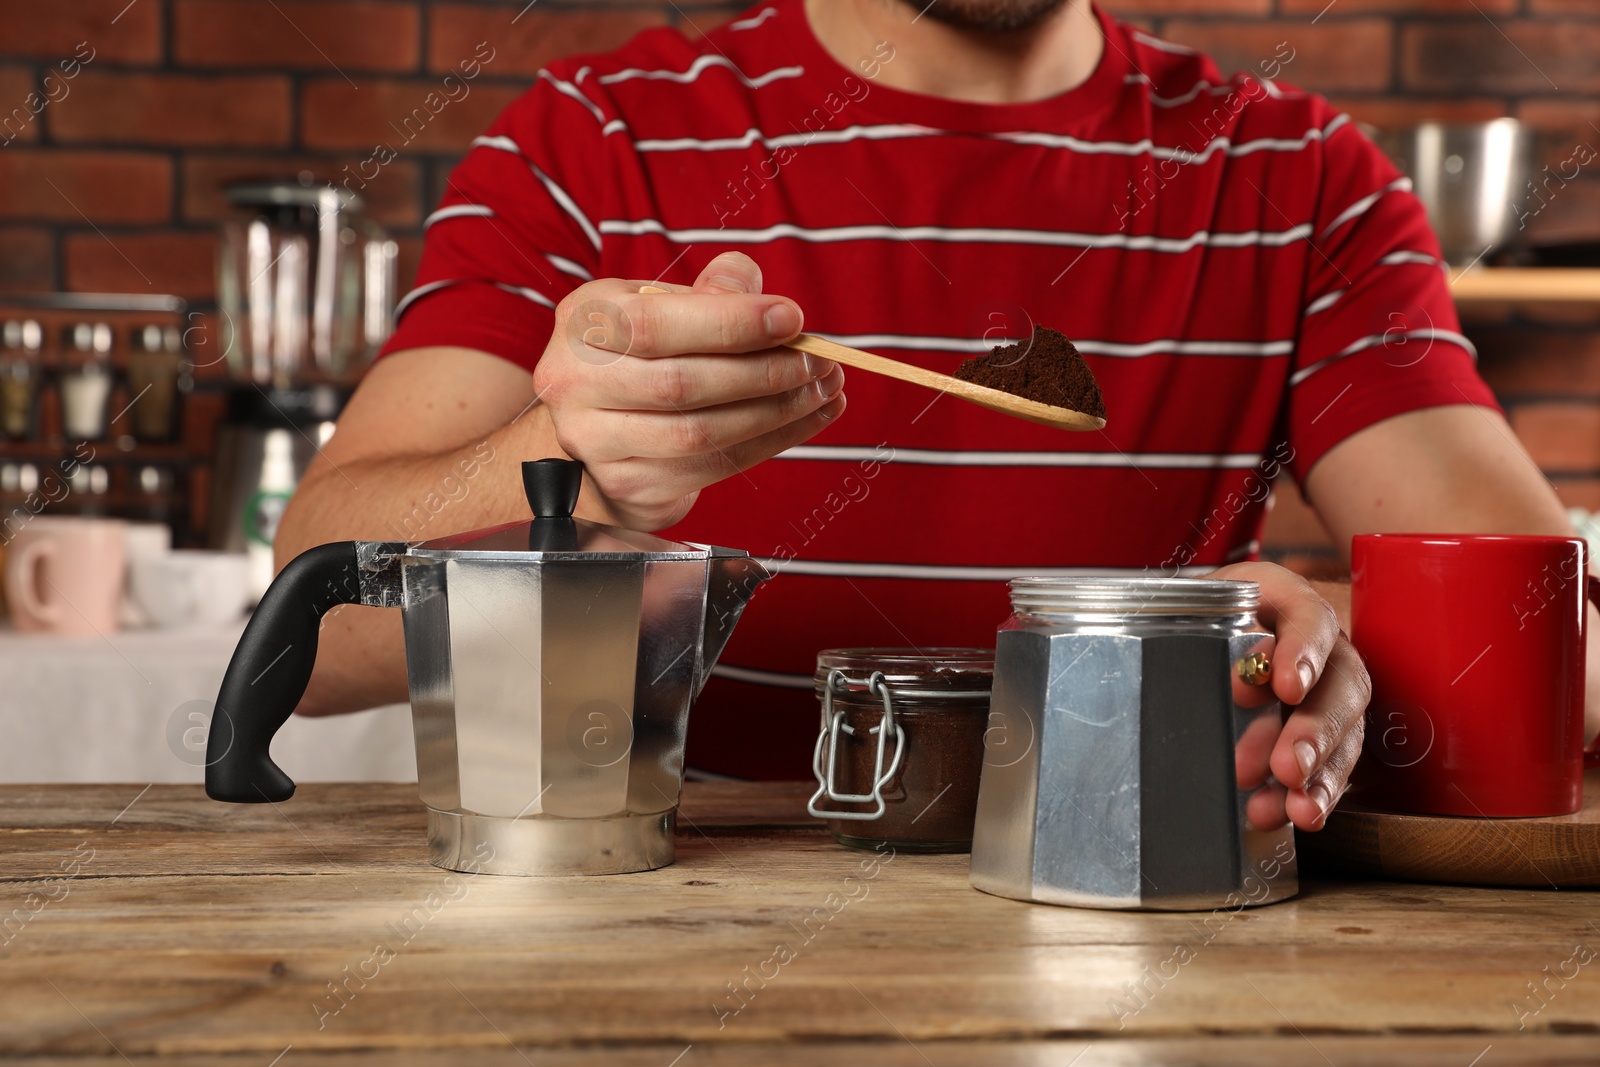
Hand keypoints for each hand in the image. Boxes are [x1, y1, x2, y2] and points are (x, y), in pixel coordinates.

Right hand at [532, 252, 844, 529]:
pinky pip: (713, 467)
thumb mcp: (658, 303)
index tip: (791, 319)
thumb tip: (749, 286)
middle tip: (818, 361)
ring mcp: (598, 442)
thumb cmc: (640, 351)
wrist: (598, 425)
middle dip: (763, 372)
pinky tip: (806, 418)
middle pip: (681, 385)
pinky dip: (770, 442)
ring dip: (774, 412)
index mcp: (584, 322)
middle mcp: (577, 384)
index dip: (729, 323)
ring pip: (700, 434)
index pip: (655, 324)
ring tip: (822, 389)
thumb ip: (706, 291)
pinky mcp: (631, 483)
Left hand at [1209, 561, 1370, 831]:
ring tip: (1295, 806)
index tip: (1288, 687)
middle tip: (1287, 766)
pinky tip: (1292, 814)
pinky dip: (1314, 794)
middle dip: (1313, 731)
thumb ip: (1205, 636)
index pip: (1311, 619)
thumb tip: (1226, 685)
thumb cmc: (1197, 614)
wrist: (1197, 627)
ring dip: (1319, 774)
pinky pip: (1332, 766)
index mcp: (1288, 600)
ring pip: (1344, 732)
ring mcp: (1329, 691)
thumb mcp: (1194, 608)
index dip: (1304, 653)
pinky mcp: (1325, 733)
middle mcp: (1323, 645)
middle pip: (1340, 685)